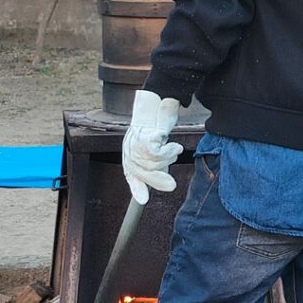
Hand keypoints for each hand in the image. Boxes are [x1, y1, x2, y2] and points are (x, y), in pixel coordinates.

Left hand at [121, 90, 183, 204]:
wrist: (161, 100)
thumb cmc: (159, 124)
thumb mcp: (158, 147)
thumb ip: (157, 163)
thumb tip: (165, 184)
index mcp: (130, 153)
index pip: (131, 175)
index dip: (137, 188)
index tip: (142, 201)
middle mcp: (129, 150)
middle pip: (142, 174)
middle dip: (158, 181)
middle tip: (172, 186)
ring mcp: (133, 144)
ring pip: (151, 165)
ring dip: (168, 160)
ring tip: (174, 149)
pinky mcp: (142, 138)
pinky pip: (156, 155)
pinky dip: (169, 152)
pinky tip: (173, 145)